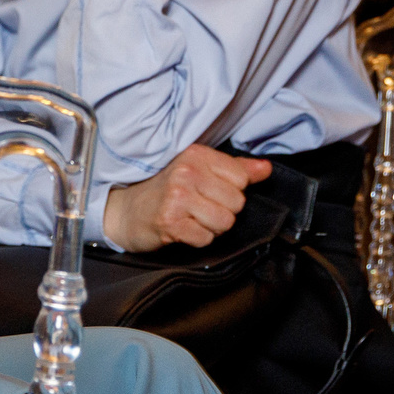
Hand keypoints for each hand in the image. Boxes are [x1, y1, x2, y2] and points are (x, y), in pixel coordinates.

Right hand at [101, 148, 272, 251]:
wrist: (127, 211)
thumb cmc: (166, 190)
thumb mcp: (199, 170)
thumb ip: (235, 169)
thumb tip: (266, 169)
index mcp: (196, 154)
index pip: (242, 178)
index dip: (232, 191)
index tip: (211, 191)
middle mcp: (186, 171)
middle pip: (236, 203)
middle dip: (223, 211)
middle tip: (200, 207)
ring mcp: (177, 196)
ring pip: (224, 222)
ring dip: (212, 227)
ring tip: (193, 219)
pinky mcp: (170, 221)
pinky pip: (206, 238)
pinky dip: (197, 239)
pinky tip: (183, 229)